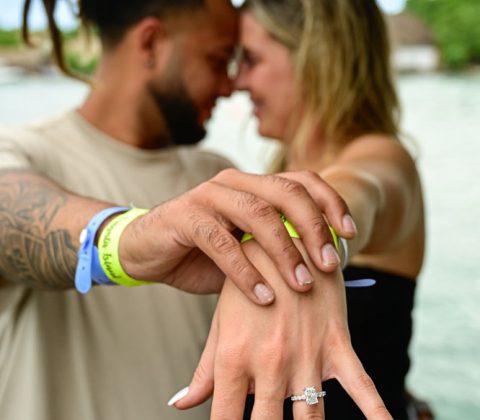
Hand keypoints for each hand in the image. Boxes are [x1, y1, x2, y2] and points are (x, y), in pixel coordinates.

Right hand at [118, 169, 355, 304]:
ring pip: (257, 213)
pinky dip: (245, 272)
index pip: (301, 181)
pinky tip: (262, 297)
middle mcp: (234, 182)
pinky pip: (221, 242)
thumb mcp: (247, 251)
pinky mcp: (185, 217)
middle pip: (286, 191)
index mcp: (253, 185)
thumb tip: (325, 272)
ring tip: (303, 285)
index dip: (330, 203)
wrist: (147, 251)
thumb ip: (276, 252)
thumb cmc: (202, 254)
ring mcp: (208, 196)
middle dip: (315, 227)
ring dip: (285, 250)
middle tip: (331, 264)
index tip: (350, 234)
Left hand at [173, 239, 390, 418]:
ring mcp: (306, 355)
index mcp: (234, 358)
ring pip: (311, 416)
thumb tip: (178, 404)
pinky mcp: (336, 344)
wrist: (282, 241)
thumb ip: (205, 369)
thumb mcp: (221, 325)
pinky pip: (361, 384)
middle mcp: (269, 363)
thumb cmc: (246, 287)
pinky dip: (376, 412)